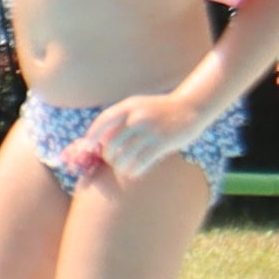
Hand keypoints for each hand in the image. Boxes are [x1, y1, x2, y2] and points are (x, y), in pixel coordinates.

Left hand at [73, 91, 209, 184]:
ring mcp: (150, 130)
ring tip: (124, 168)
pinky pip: (141, 162)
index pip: (103, 120)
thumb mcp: (138, 106)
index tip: (88, 146)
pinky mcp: (162, 142)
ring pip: (125, 156)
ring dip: (121, 166)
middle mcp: (137, 117)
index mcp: (129, 106)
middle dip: (109, 156)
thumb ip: (121, 118)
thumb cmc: (160, 110)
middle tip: (113, 161)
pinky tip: (135, 172)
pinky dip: (134, 170)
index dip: (93, 135)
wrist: (190, 107)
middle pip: (111, 143)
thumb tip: (100, 138)